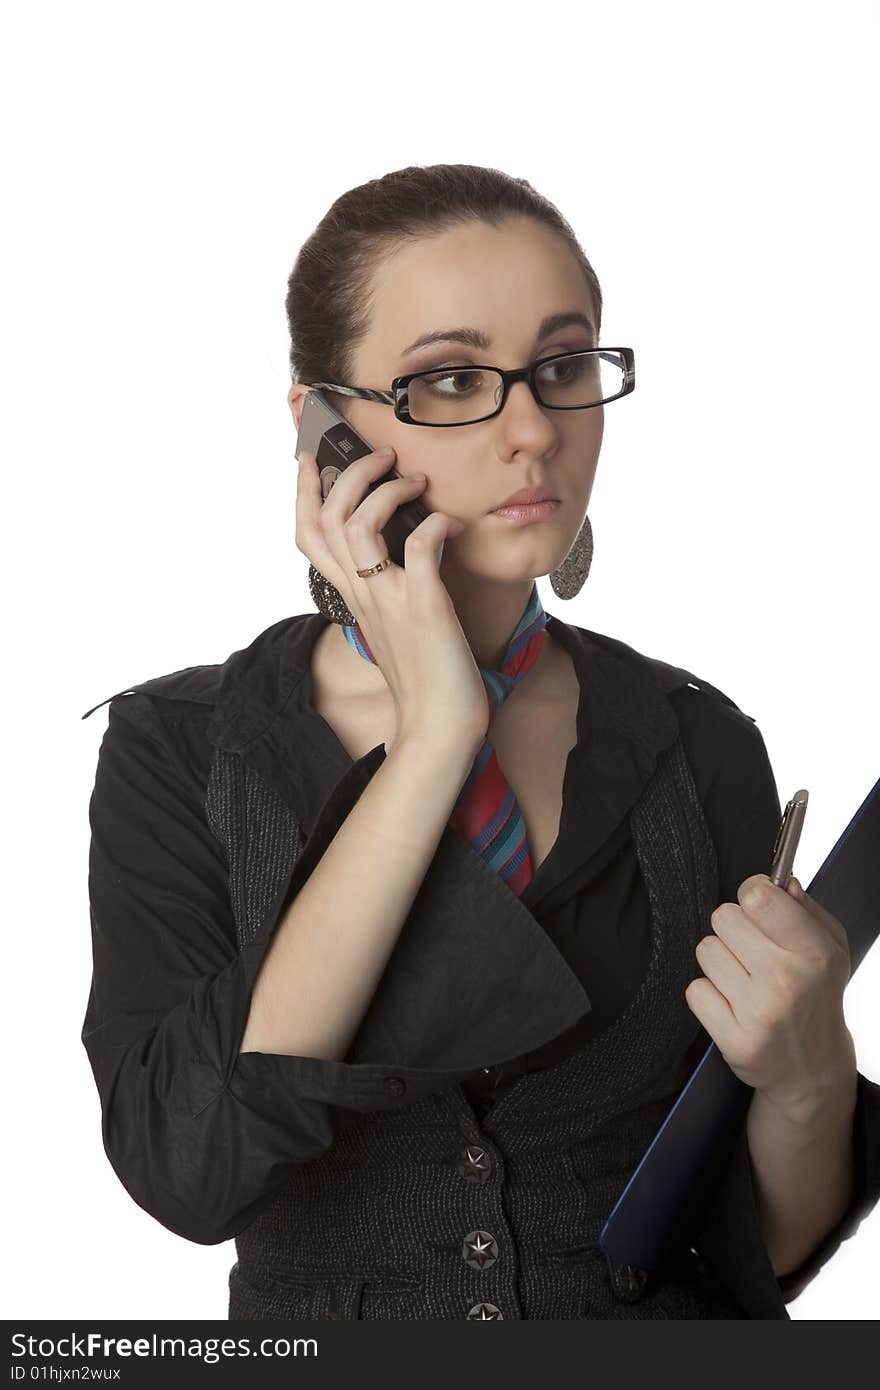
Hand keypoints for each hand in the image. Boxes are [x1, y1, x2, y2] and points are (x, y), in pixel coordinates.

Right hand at [295, 444, 489, 747]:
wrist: (439, 730)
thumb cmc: (425, 681)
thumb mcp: (394, 629)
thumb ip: (388, 593)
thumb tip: (404, 556)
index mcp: (352, 599)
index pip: (309, 537)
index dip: (305, 493)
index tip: (312, 460)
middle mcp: (362, 595)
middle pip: (327, 519)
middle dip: (350, 474)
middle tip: (384, 457)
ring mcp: (390, 599)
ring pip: (357, 525)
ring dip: (386, 491)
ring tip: (415, 480)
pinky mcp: (424, 606)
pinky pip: (420, 546)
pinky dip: (435, 524)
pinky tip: (453, 524)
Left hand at [685, 872, 855, 1116]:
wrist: (812, 1068)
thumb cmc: (817, 998)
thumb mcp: (831, 948)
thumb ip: (807, 909)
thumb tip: (784, 882)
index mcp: (814, 953)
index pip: (757, 896)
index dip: (752, 894)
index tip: (758, 906)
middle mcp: (786, 981)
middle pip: (723, 917)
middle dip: (734, 928)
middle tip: (752, 950)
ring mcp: (758, 1012)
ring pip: (706, 950)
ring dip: (721, 961)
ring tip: (744, 979)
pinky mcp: (733, 1038)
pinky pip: (695, 990)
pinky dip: (709, 994)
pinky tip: (732, 1003)